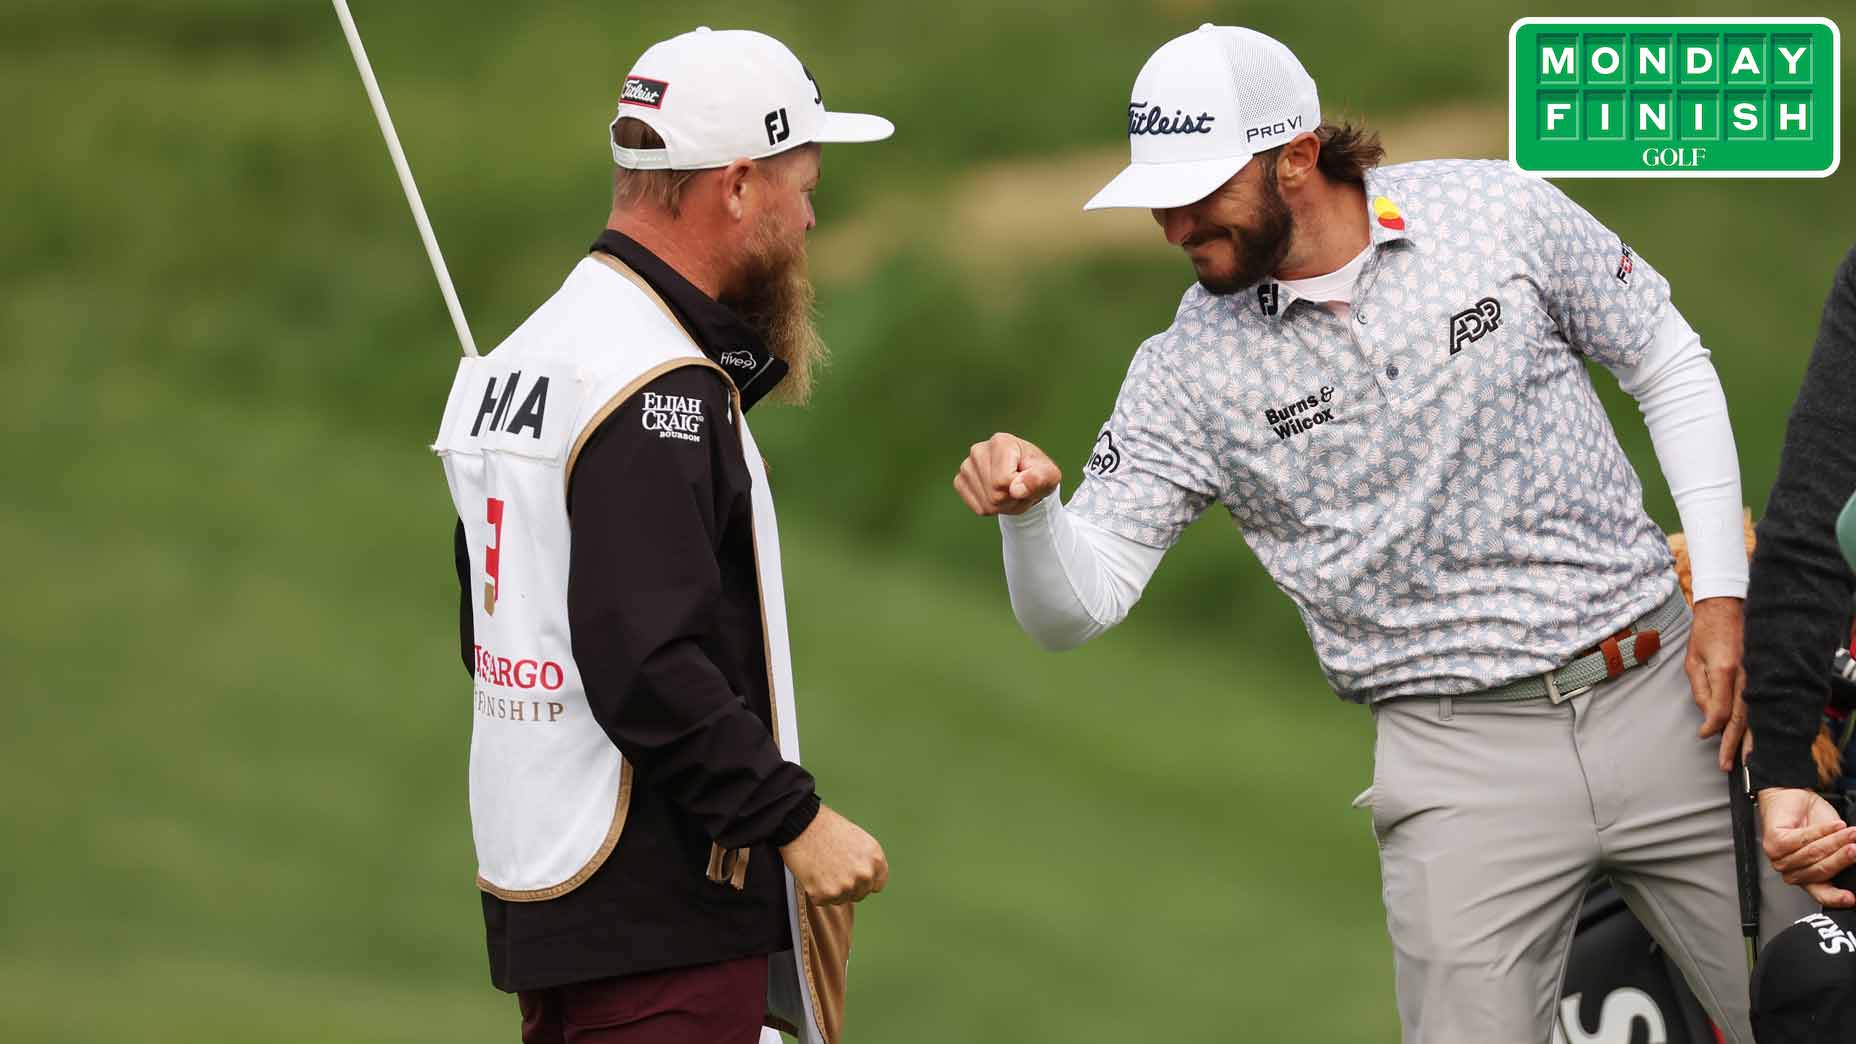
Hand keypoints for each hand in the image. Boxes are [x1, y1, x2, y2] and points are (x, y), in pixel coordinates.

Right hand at [779, 804, 887, 905]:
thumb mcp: (857, 840)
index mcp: (876, 859)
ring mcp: (846, 886)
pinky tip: (811, 872)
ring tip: (820, 867)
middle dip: (847, 887)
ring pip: (841, 899)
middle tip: (831, 869)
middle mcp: (865, 874)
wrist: (801, 824)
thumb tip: (866, 879)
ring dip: (831, 889)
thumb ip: (865, 861)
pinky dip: (815, 891)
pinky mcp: (826, 894)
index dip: (864, 881)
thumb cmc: (826, 828)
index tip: (853, 876)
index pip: (877, 884)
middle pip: (860, 894)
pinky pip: (822, 900)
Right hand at [953, 433, 1061, 516]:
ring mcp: (966, 466)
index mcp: (1001, 442)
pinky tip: (997, 494)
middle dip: (1012, 499)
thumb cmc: (1038, 473)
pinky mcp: (960, 480)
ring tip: (1010, 491)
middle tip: (1019, 488)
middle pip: (994, 494)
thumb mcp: (1049, 475)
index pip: (1003, 481)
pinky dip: (990, 508)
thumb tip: (1016, 489)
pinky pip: (977, 508)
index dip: (1019, 488)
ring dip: (1003, 506)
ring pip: (986, 504)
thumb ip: (1038, 479)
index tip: (1025, 480)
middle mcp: (979, 450)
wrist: (1025, 478)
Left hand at [1686, 597, 1747, 770]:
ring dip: (1750, 739)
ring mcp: (1757, 674)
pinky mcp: (1762, 674)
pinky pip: (1762, 703)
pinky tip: (1758, 738)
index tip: (1705, 737)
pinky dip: (1760, 723)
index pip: (1721, 709)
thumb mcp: (1692, 661)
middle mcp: (1745, 675)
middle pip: (1742, 718)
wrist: (1727, 607)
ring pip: (1756, 714)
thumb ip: (1700, 691)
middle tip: (1727, 766)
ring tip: (1746, 761)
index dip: (1713, 727)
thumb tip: (1707, 720)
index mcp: (1724, 670)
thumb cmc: (1705, 633)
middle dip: (1733, 744)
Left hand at [1759, 786, 1855, 907]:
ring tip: (1851, 833)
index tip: (1851, 899)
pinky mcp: (1774, 842)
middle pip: (1821, 870)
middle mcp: (1792, 872)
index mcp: (1808, 879)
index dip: (1836, 898)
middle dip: (1843, 858)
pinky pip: (1802, 839)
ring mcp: (1780, 858)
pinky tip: (1835, 825)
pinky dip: (1822, 831)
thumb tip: (1855, 859)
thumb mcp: (1836, 844)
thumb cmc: (1815, 822)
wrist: (1794, 797)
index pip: (1822, 894)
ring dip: (1836, 841)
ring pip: (1813, 854)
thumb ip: (1842, 857)